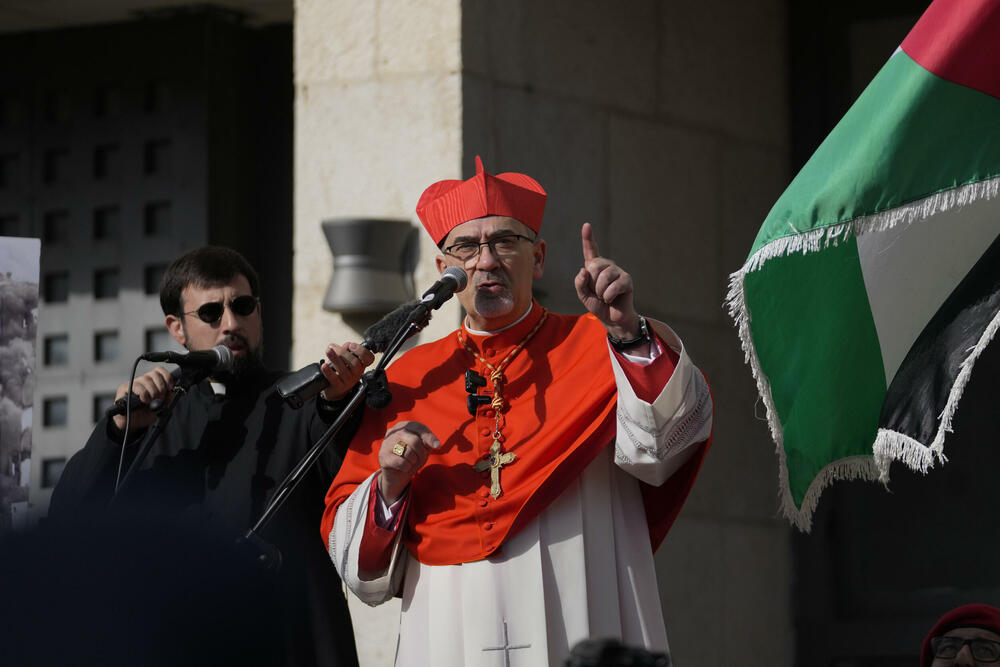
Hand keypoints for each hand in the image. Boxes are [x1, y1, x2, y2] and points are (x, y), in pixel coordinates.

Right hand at [112, 366, 174, 431]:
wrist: (132, 424)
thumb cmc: (144, 414)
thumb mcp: (159, 408)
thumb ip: (167, 399)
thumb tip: (172, 391)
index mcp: (151, 383)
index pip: (159, 371)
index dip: (167, 377)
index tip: (170, 387)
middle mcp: (142, 381)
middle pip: (154, 374)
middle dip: (160, 387)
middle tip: (159, 397)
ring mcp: (133, 384)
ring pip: (146, 379)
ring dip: (152, 391)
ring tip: (150, 401)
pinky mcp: (124, 388)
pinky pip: (137, 386)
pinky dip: (144, 393)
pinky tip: (144, 400)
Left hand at [320, 342, 375, 400]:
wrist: (334, 388)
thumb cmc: (341, 370)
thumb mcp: (345, 359)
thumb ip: (346, 350)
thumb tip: (347, 345)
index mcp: (361, 365)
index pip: (369, 359)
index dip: (362, 351)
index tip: (352, 346)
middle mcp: (357, 374)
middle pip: (355, 363)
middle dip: (343, 353)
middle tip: (333, 348)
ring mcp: (348, 381)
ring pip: (344, 370)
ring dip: (334, 358)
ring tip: (328, 351)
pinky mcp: (338, 387)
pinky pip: (334, 379)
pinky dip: (328, 371)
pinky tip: (324, 365)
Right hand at [377, 421, 440, 503]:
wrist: (397, 475)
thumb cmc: (412, 458)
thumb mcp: (423, 448)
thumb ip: (428, 442)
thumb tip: (436, 444)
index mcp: (403, 426)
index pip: (419, 428)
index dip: (429, 437)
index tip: (437, 446)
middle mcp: (393, 432)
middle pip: (415, 441)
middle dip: (422, 453)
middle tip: (420, 460)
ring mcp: (386, 443)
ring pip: (409, 452)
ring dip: (414, 462)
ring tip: (411, 463)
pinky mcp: (383, 456)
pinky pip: (402, 462)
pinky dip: (407, 468)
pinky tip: (404, 468)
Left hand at [574, 222, 639, 339]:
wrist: (612, 318)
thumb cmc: (597, 305)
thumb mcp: (583, 295)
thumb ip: (579, 283)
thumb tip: (583, 270)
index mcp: (594, 267)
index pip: (590, 250)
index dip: (588, 238)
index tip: (586, 225)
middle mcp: (607, 266)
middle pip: (593, 266)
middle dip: (592, 283)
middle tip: (597, 293)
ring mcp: (617, 272)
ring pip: (603, 277)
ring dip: (600, 292)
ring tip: (604, 297)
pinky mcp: (626, 280)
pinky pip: (613, 287)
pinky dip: (608, 297)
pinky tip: (612, 299)